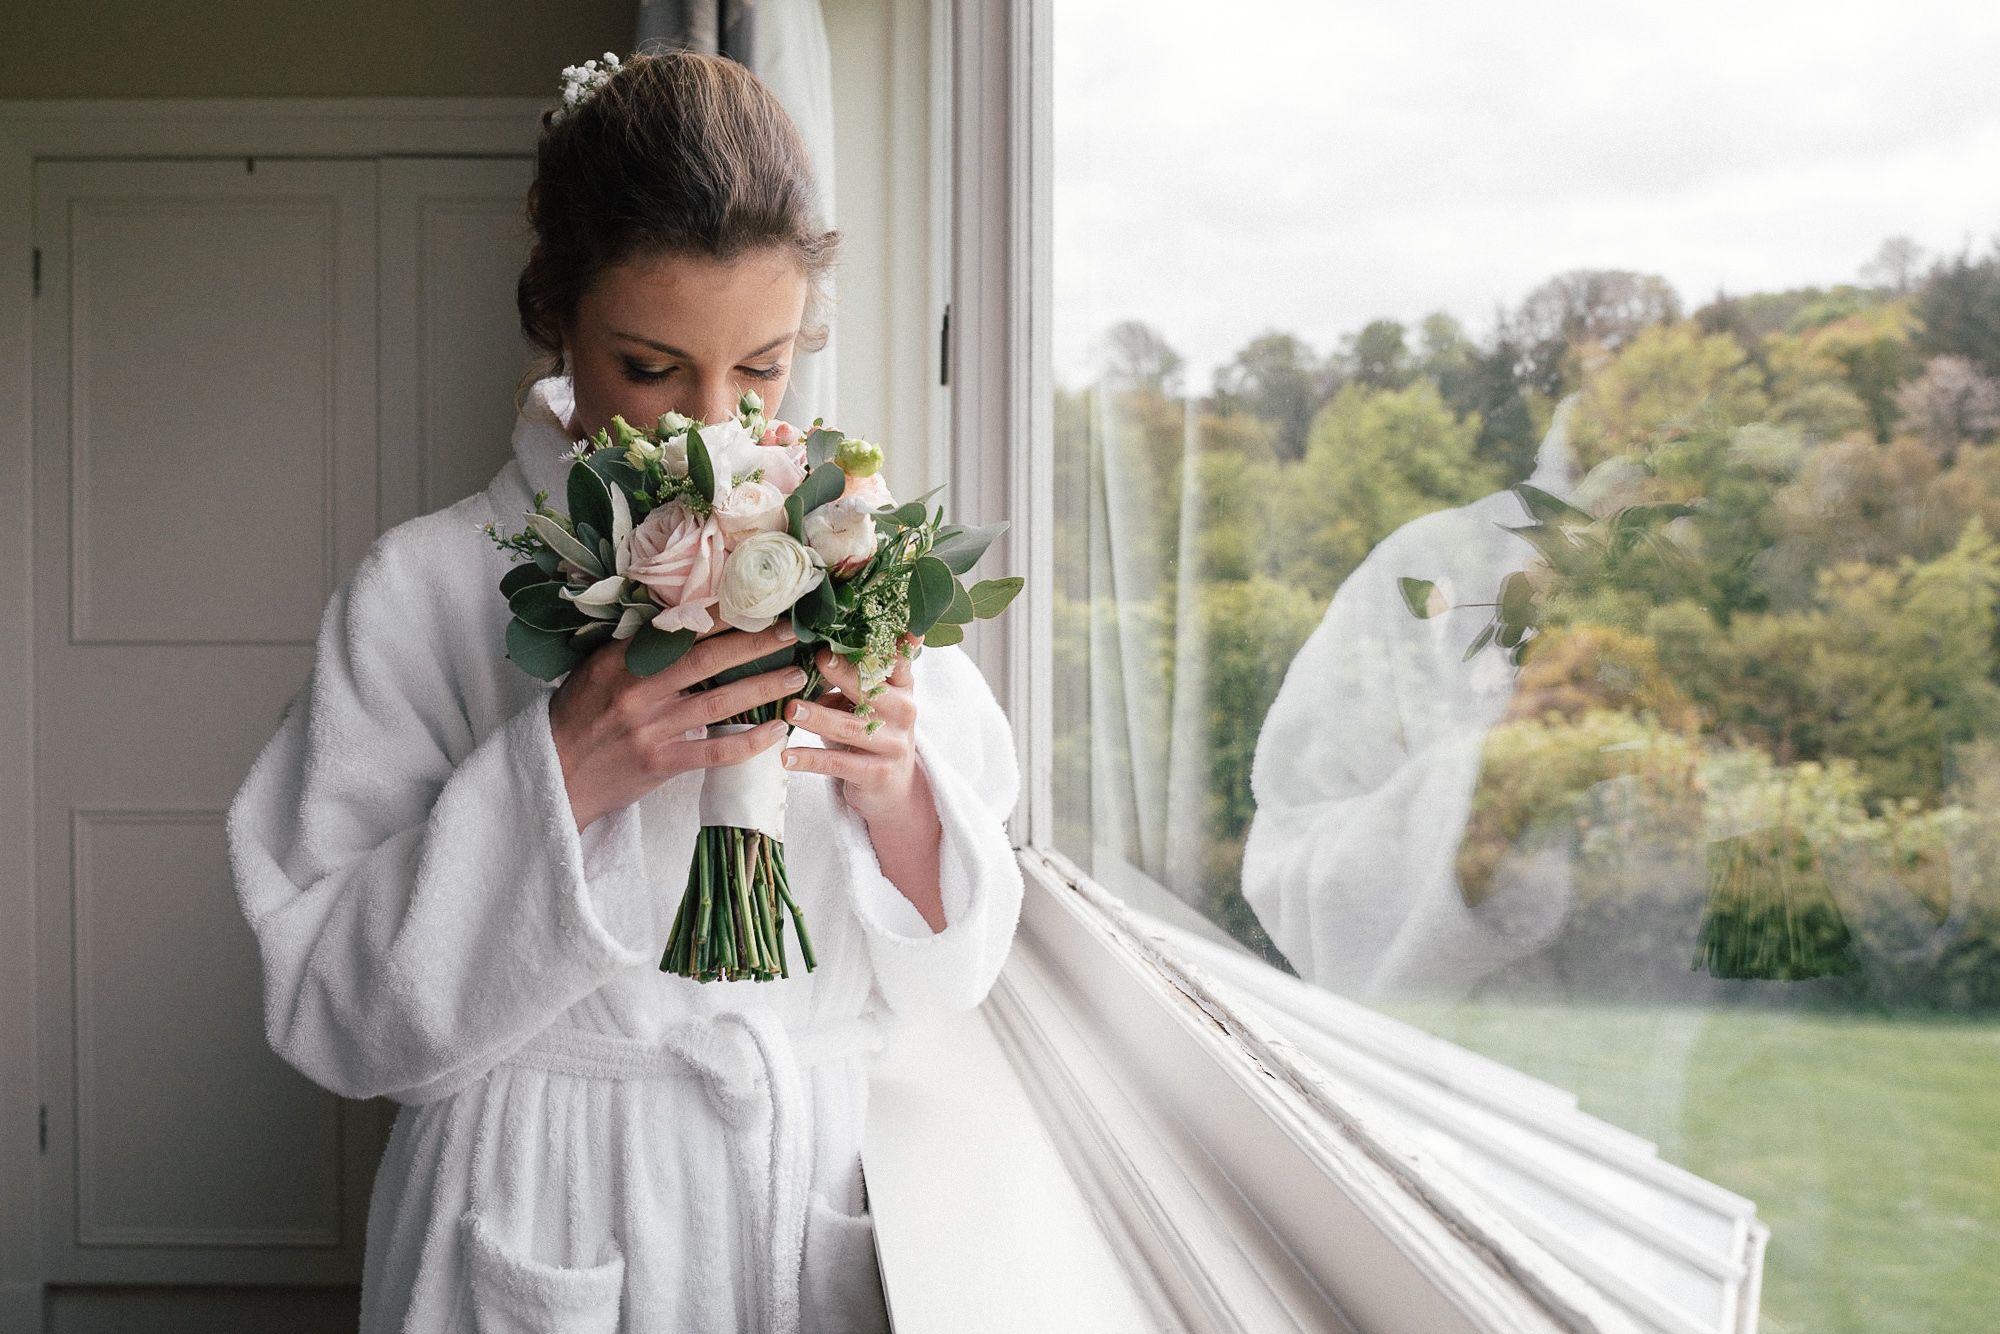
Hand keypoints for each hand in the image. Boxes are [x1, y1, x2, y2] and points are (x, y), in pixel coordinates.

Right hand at [549, 622, 803, 831]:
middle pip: (708, 660)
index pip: (679, 628)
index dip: (721, 613)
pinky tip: (776, 731)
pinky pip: (714, 751)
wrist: (553, 774)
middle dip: (754, 644)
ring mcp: (651, 729)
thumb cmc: (578, 715)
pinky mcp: (660, 764)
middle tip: (792, 632)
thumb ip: (636, 647)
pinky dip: (749, 742)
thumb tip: (685, 618)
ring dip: (763, 688)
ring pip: (719, 702)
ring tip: (796, 676)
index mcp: (620, 659)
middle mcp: (637, 690)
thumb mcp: (596, 669)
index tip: (755, 600)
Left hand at [780, 635, 926, 824]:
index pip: (898, 661)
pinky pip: (839, 764)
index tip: (864, 628)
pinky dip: (810, 759)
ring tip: (791, 709)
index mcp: (902, 687)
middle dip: (846, 673)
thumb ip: (848, 681)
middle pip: (873, 690)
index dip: (884, 644)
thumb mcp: (868, 704)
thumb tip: (806, 667)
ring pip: (852, 727)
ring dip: (819, 717)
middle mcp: (904, 712)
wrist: (893, 789)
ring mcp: (893, 744)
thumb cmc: (872, 733)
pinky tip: (786, 756)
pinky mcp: (877, 773)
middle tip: (820, 658)